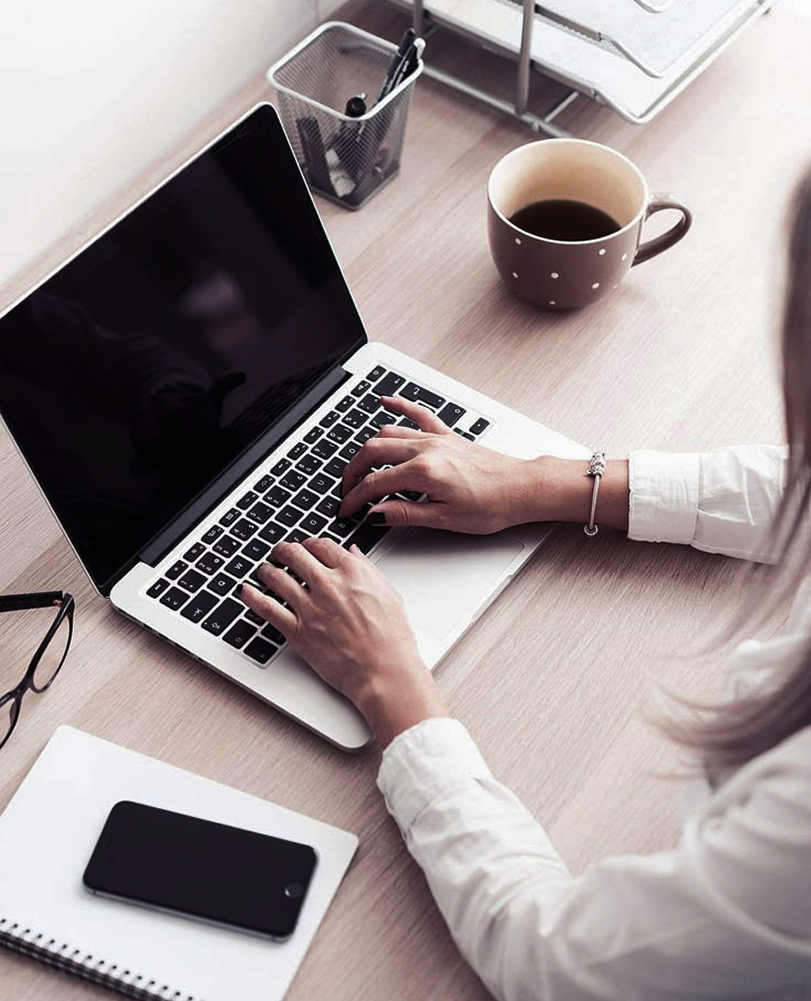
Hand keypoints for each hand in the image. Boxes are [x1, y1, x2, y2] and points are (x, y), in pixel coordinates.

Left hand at [238, 538, 446, 745]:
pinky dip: (253, 597)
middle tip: (280, 552)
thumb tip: (353, 553)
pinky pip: (267, 609)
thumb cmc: (392, 639)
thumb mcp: (389, 594)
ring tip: (264, 570)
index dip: (310, 543)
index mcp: (352, 572)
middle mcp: (328, 585)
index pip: (321, 545)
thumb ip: (367, 569)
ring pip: (277, 578)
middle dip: (284, 550)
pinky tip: (247, 591)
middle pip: (294, 555)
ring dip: (267, 570)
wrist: (384, 672)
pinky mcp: (298, 632)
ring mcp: (310, 608)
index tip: (307, 547)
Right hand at [339, 397, 536, 532]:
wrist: (522, 488)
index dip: (355, 498)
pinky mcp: (448, 436)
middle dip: (353, 471)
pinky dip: (399, 405)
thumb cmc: (492, 504)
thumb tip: (376, 513)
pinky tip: (385, 401)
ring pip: (389, 433)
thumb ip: (405, 514)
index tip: (347, 509)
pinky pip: (419, 414)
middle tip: (347, 490)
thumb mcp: (445, 519)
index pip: (375, 483)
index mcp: (424, 472)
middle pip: (373, 452)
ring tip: (360, 466)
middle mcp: (427, 449)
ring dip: (368, 448)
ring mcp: (437, 439)